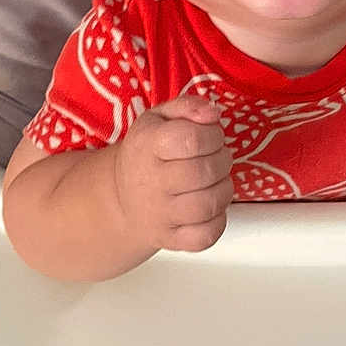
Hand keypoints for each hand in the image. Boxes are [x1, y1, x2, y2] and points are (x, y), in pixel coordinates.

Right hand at [114, 96, 232, 251]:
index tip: (212, 136)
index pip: (190, 139)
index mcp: (147, 145)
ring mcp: (159, 214)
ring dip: (224, 189)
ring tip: (215, 180)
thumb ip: (188, 106)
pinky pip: (205, 236)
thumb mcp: (160, 118)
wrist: (121, 197)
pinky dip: (217, 221)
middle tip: (217, 157)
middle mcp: (151, 182)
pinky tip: (210, 206)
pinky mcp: (169, 239)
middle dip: (223, 160)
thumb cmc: (148, 152)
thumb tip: (213, 113)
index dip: (213, 135)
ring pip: (208, 205)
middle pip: (203, 172)